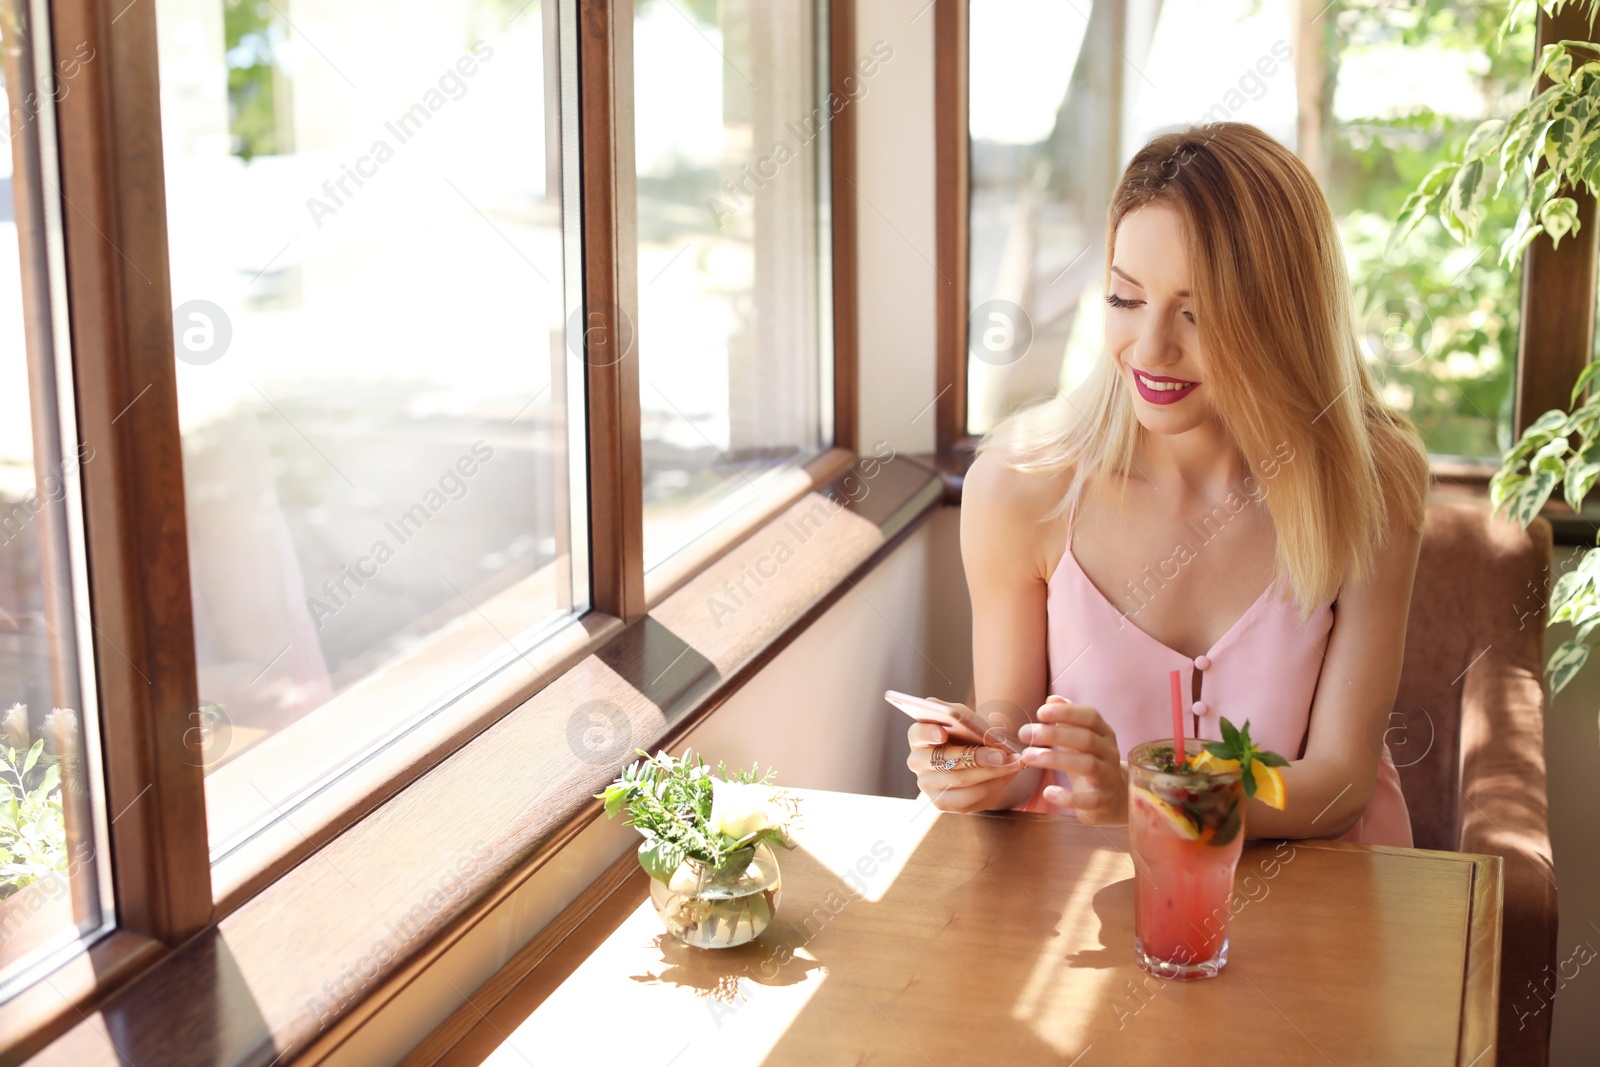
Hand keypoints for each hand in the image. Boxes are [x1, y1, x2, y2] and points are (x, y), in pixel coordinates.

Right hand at [906, 721, 1022, 812]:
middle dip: (976, 757)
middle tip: (1001, 754)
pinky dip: (992, 785)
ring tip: (1013, 763)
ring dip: (991, 772)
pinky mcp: (941, 803)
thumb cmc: (969, 734)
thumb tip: (984, 733)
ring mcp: (927, 784)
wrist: (977, 760)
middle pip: (944, 760)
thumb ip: (968, 720)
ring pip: (960, 780)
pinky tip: (1007, 774)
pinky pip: (968, 797)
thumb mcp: (967, 720)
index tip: (942, 733)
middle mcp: (917, 761)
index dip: (928, 733)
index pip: (917, 733)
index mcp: (918, 736)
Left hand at [1018, 696, 1127, 824]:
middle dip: (1054, 734)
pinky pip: (1089, 800)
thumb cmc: (1091, 761)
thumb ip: (1068, 719)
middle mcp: (1110, 753)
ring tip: (1027, 757)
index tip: (1040, 712)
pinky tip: (1048, 792)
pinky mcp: (1103, 801)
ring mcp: (1109, 777)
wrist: (1116, 798)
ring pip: (1087, 765)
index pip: (1090, 717)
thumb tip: (1052, 699)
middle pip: (1086, 739)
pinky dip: (1068, 797)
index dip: (1066, 712)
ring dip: (1055, 759)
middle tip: (1025, 733)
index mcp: (1104, 734)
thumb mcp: (1081, 739)